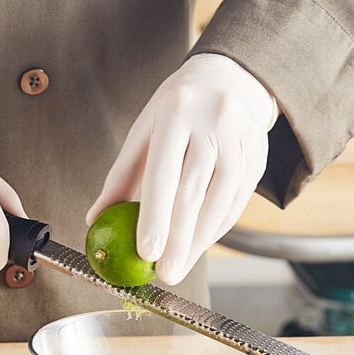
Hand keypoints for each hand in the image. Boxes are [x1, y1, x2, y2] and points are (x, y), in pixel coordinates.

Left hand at [87, 53, 277, 284]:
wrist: (232, 80)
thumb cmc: (177, 111)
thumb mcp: (144, 131)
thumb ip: (121, 176)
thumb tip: (95, 219)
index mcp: (176, 113)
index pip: (163, 172)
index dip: (155, 217)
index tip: (147, 253)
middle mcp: (212, 124)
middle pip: (194, 192)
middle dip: (179, 240)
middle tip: (166, 274)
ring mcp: (240, 140)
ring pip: (221, 201)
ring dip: (200, 241)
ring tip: (181, 266)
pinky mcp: (258, 157)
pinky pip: (237, 202)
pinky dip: (218, 229)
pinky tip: (201, 245)